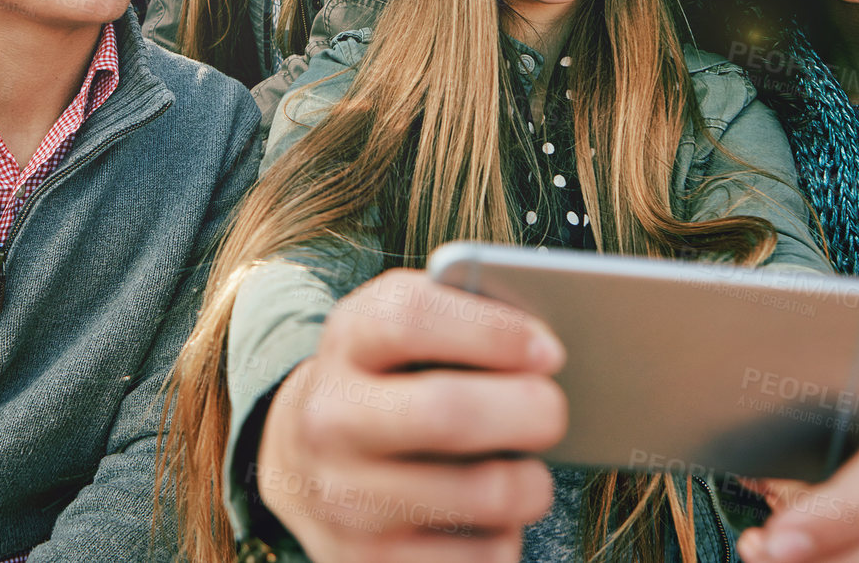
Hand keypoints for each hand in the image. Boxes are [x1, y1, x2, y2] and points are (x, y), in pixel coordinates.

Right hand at [254, 268, 567, 561]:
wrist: (304, 464)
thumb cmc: (388, 384)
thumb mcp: (400, 333)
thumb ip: (461, 320)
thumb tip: (542, 350)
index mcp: (348, 340)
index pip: (412, 319)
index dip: (494, 332)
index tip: (548, 351)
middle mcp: (332, 418)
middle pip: (451, 413)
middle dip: (531, 411)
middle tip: (554, 412)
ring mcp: (345, 498)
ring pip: (485, 493)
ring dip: (530, 483)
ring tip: (526, 471)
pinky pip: (484, 556)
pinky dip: (505, 536)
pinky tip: (487, 517)